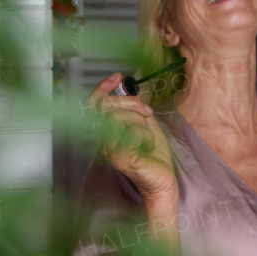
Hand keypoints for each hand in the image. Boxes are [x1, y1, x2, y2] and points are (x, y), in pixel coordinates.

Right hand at [88, 74, 177, 204]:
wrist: (163, 179)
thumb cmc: (152, 154)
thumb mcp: (144, 124)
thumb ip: (134, 108)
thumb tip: (129, 90)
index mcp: (105, 130)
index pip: (93, 105)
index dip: (103, 87)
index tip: (118, 76)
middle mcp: (102, 139)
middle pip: (106, 107)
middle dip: (130, 103)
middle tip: (147, 111)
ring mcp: (109, 150)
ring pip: (119, 118)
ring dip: (140, 122)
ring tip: (147, 135)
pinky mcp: (120, 158)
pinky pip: (131, 132)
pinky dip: (146, 135)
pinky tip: (148, 146)